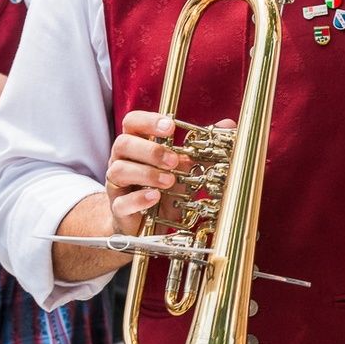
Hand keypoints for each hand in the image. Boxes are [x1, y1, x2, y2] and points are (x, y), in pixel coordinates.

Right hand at [103, 111, 235, 237]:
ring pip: (118, 170)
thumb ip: (203, 148)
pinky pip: (121, 201)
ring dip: (147, 173)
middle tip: (174, 161)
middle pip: (123, 143)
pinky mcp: (118, 208)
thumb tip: (228, 124)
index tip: (171, 127)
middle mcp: (122, 160)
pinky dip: (139, 198)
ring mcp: (117, 184)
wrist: (149, 222)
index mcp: (137, 144)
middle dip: (150, 150)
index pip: (132, 122)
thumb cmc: (164, 187)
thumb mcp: (185, 167)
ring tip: (169, 181)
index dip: (149, 121)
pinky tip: (155, 197)